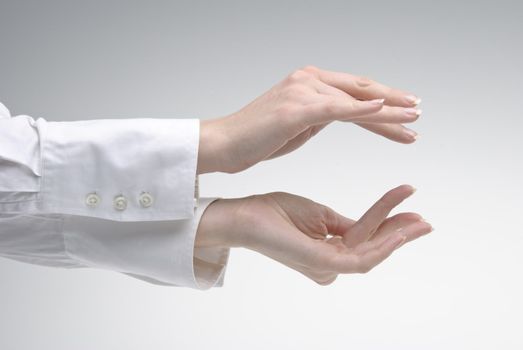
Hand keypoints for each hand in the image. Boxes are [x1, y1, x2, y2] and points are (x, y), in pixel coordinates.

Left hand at [195, 185, 432, 284]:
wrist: (248, 215)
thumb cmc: (277, 214)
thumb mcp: (320, 215)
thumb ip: (347, 225)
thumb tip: (373, 224)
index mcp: (329, 253)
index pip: (367, 238)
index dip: (390, 223)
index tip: (408, 199)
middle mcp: (330, 264)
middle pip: (374, 248)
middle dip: (400, 233)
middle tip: (425, 218)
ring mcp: (326, 266)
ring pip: (372, 252)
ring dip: (398, 235)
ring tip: (419, 219)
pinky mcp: (322, 263)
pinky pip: (360, 257)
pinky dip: (383, 244)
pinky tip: (400, 231)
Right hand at [197, 65, 421, 173]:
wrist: (224, 143)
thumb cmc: (256, 138)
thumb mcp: (296, 124)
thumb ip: (319, 115)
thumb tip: (341, 115)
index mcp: (309, 82)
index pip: (354, 91)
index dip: (382, 100)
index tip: (403, 110)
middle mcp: (309, 79)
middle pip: (362, 89)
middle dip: (394, 100)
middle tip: (418, 111)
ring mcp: (304, 91)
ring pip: (356, 100)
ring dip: (389, 110)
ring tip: (414, 118)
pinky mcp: (299, 108)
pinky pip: (339, 108)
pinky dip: (364, 109)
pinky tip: (385, 109)